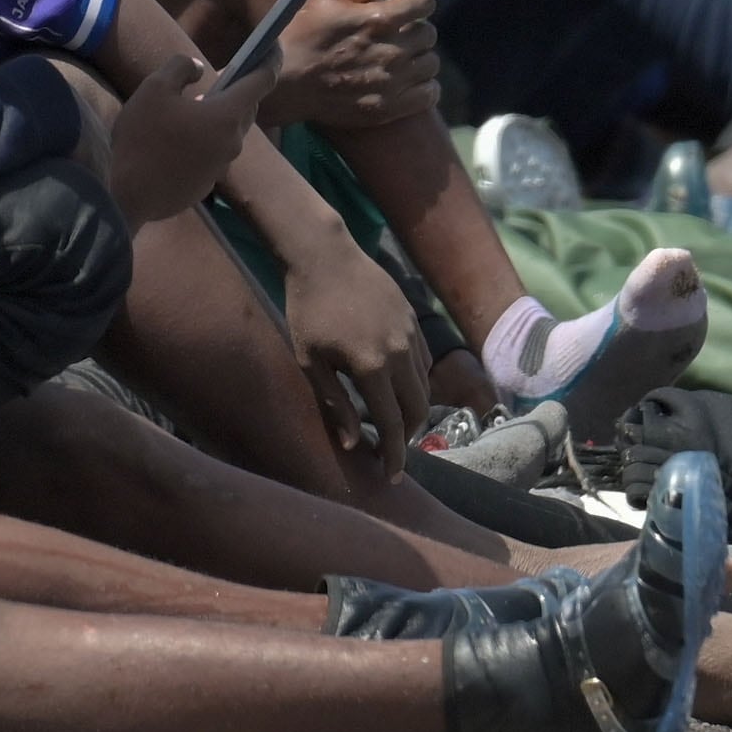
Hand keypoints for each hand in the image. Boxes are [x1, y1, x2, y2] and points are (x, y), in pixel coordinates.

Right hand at [90, 49, 266, 223]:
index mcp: (227, 115)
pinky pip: (213, 156)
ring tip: (188, 113)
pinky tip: (176, 144)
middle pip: (246, 109)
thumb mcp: (154, 88)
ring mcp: (221, 167)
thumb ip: (181, 68)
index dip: (268, 61)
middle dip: (236, 92)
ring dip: (216, 119)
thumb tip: (198, 70)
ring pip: (228, 133)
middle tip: (212, 82)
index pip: (262, 82)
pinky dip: (204, 143)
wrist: (127, 196)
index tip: (270, 47)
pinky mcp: (206, 185)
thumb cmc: (143, 137)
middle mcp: (233, 142)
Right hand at [264, 0, 435, 130]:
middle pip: (429, 34)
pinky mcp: (387, 108)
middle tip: (399, 34)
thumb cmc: (301, 33)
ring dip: (419, 58)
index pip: (424, 3)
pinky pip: (429, 95)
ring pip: (431, 64)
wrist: (284, 83)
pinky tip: (407, 82)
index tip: (408, 8)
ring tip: (401, 59)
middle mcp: (390, 50)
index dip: (418, 2)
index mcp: (377, 19)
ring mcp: (390, 82)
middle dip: (416, 29)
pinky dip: (424, 87)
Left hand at [278, 225, 433, 459]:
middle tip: (392, 452)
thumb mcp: (309, 361)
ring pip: (424, 386)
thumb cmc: (307, 309)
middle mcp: (399, 352)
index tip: (391, 477)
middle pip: (417, 410)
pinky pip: (423, 361)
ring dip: (413, 410)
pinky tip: (396, 387)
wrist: (324, 255)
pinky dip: (415, 382)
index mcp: (372, 366)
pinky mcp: (413, 318)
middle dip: (409, 438)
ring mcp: (410, 333)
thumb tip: (354, 443)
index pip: (392, 424)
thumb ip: (335, 404)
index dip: (394, 455)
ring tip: (394, 423)